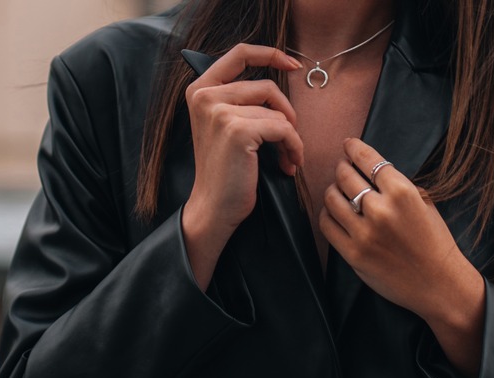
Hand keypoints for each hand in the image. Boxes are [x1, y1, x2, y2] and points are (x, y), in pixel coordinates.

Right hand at [185, 43, 304, 230]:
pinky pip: (283, 129)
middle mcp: (205, 95)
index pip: (239, 53)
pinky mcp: (237, 130)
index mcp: (200, 89)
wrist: (213, 207)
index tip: (294, 65)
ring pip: (277, 112)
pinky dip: (293, 148)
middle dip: (287, 113)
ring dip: (291, 138)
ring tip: (288, 158)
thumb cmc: (224, 171)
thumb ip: (239, 99)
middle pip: (267, 86)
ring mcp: (220, 111)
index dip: (270, 54)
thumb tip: (279, 75)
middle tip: (289, 139)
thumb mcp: (224, 125)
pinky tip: (288, 165)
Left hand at [319, 139, 484, 367]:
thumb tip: (369, 169)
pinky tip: (335, 213)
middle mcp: (381, 210)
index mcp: (402, 192)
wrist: (439, 283)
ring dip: (333, 190)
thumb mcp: (425, 203)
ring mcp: (365, 233)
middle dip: (342, 167)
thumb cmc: (435, 242)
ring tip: (338, 191)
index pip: (368, 159)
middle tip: (343, 168)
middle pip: (345, 176)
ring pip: (332, 198)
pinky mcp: (353, 254)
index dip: (353, 148)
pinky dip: (328, 215)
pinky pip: (327, 225)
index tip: (348, 145)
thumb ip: (398, 186)